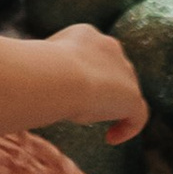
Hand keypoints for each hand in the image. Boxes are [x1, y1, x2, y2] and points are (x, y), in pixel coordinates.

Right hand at [42, 23, 148, 142]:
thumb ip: (46, 71)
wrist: (56, 76)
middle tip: (83, 105)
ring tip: (91, 119)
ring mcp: (124, 70)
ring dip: (112, 104)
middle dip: (102, 87)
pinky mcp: (132, 95)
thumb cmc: (37, 71)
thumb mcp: (39, 66)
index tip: (72, 88)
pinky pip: (138, 114)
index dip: (85, 71)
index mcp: (85, 35)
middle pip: (113, 69)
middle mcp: (109, 47)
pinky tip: (111, 138)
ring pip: (126, 89)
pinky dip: (128, 127)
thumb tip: (34, 85)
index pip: (92, 53)